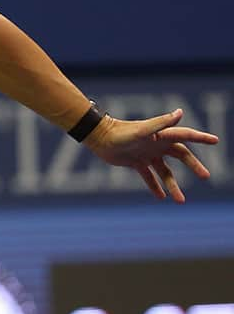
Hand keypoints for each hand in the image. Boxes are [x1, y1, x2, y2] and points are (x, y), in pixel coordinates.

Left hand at [84, 108, 217, 202]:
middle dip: (194, 165)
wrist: (99, 139)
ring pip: (165, 171)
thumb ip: (162, 123)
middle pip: (181, 156)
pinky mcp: (136, 163)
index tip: (215, 140)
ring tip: (180, 201)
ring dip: (173, 185)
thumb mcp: (143, 130)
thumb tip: (180, 113)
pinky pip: (149, 177)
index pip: (186, 136)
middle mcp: (157, 144)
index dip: (201, 138)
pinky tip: (161, 198)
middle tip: (205, 176)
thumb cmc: (121, 132)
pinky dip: (155, 186)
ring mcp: (147, 154)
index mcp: (161, 135)